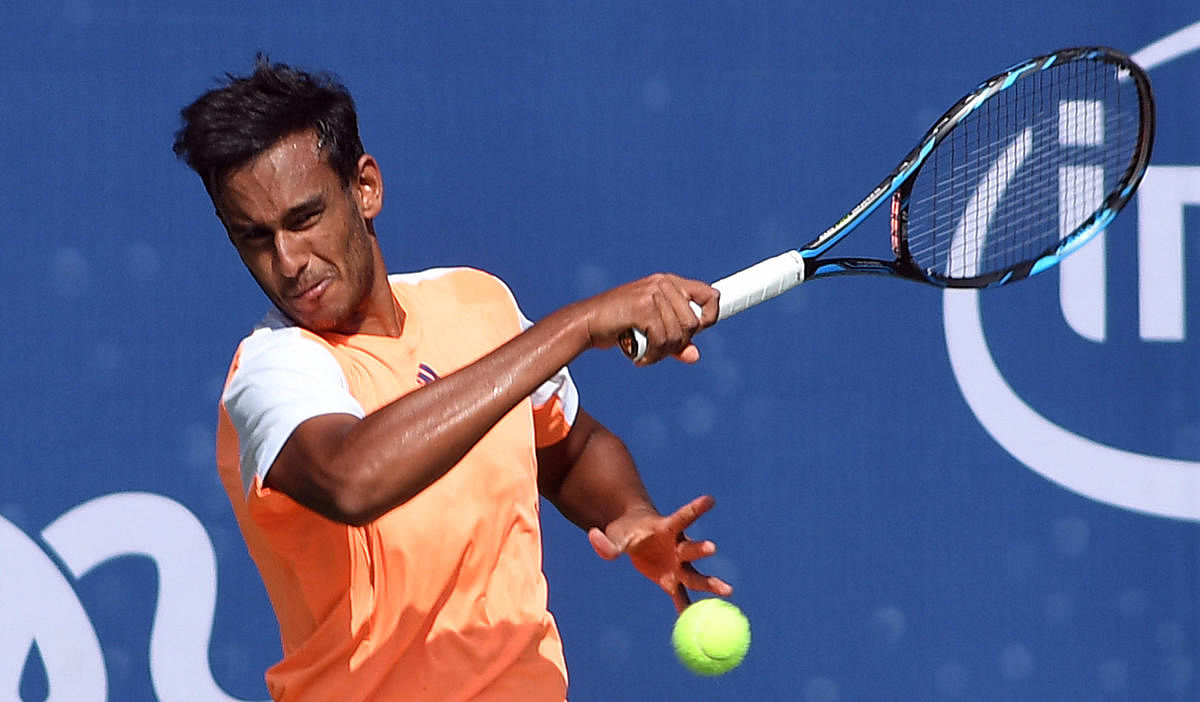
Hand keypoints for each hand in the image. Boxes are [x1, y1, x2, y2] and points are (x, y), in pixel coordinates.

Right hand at [577, 274, 717, 364]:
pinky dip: (652, 355)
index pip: (709, 295)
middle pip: (693, 323)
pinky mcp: (643, 306)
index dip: (709, 317)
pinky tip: (640, 357)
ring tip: (647, 353)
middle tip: (658, 349)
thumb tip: (695, 356)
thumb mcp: (652, 332)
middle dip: (678, 343)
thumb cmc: (619, 326)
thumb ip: (675, 342)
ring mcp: (653, 293)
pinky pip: (661, 339)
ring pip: (678, 334)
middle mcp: (663, 284)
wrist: (586, 323)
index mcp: (669, 283)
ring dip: (662, 352)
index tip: (695, 333)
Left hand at [588, 495, 732, 612]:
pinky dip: (687, 610)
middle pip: (691, 548)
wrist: (637, 540)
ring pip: (695, 576)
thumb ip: (606, 541)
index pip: (683, 516)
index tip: (710, 499)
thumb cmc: (628, 531)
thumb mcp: (615, 534)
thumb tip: (593, 536)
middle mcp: (678, 546)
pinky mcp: (672, 581)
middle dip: (701, 549)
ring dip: (710, 584)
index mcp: (666, 528)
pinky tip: (699, 625)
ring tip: (728, 591)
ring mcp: (678, 565)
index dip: (696, 508)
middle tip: (712, 548)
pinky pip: (681, 597)